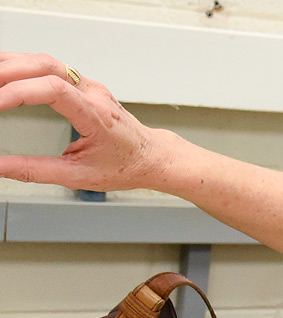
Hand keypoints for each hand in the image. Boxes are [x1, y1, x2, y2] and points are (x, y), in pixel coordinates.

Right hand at [0, 52, 166, 190]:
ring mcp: (89, 86)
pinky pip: (49, 66)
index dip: (19, 92)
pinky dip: (23, 66)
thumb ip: (36, 171)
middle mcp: (93, 93)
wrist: (151, 156)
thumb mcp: (79, 176)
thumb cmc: (125, 165)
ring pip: (45, 61)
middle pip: (45, 66)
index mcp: (96, 114)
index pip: (53, 89)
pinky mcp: (83, 85)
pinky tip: (5, 73)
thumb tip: (1, 167)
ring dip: (12, 65)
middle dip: (8, 72)